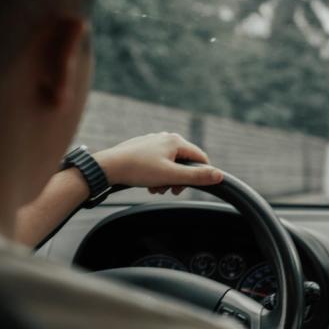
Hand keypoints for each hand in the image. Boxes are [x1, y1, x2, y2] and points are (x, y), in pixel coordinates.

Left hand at [94, 132, 222, 194]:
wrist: (108, 167)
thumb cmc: (139, 169)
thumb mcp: (172, 176)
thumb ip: (197, 176)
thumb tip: (220, 175)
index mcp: (176, 141)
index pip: (200, 158)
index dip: (199, 175)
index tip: (188, 187)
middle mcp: (166, 137)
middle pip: (184, 162)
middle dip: (179, 179)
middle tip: (169, 190)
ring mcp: (153, 142)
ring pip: (170, 164)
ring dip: (167, 179)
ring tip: (155, 188)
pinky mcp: (143, 148)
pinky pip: (158, 162)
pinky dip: (156, 174)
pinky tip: (147, 182)